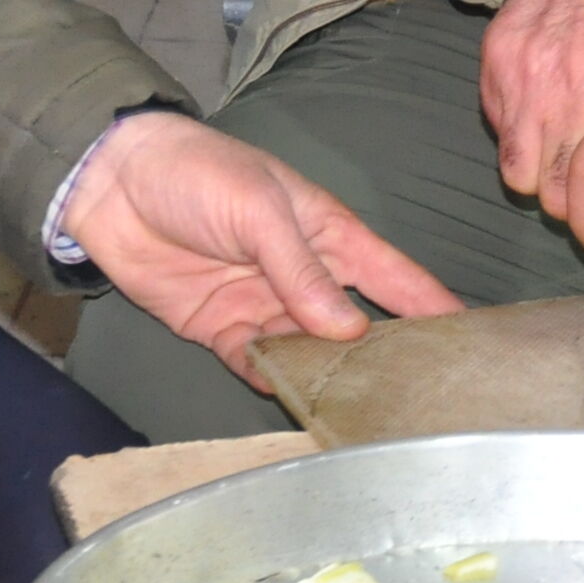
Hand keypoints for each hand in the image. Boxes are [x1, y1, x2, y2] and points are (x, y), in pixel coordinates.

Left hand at [60, 114, 459, 382]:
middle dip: (384, 357)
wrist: (110, 183)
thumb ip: (301, 270)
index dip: (432, 306)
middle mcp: (304, 275)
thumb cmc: (197, 172)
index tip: (472, 343)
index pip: (393, 276)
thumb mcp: (259, 209)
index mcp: (328, 234)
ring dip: (325, 376)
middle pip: (356, 326)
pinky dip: (270, 379)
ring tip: (353, 410)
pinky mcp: (221, 328)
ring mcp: (264, 304)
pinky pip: (256, 362)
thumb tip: (348, 329)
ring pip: (309, 352)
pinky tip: (284, 395)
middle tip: (418, 399)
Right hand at [482, 0, 583, 258]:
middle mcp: (580, 81)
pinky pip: (501, 134)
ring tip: (571, 160)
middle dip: (575, 210)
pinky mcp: (497, 59)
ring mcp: (531, 70)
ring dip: (545, 182)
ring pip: (519, 173)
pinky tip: (552, 114)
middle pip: (555, 191)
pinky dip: (522, 142)